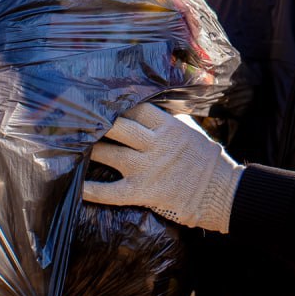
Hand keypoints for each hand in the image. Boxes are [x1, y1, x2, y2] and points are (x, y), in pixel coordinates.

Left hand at [82, 102, 242, 232]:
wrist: (222, 192)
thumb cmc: (207, 159)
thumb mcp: (191, 130)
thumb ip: (169, 119)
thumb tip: (148, 108)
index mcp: (168, 126)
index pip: (136, 108)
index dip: (119, 105)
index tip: (103, 103)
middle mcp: (155, 144)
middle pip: (118, 126)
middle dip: (97, 122)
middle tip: (78, 120)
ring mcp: (147, 168)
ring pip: (109, 154)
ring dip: (90, 149)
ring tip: (73, 145)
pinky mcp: (142, 192)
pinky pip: (111, 192)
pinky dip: (92, 190)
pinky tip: (76, 186)